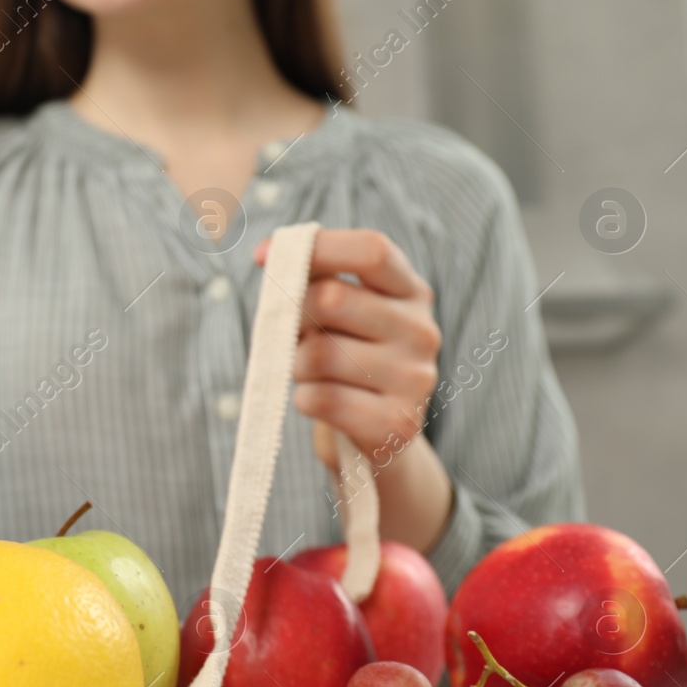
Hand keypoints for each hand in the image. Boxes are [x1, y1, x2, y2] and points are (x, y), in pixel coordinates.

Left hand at [256, 228, 452, 550]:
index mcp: (410, 291)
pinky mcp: (398, 423)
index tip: (264, 256)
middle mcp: (422, 330)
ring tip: (312, 374)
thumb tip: (266, 255)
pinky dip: (304, 400)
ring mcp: (416, 378)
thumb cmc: (345, 363)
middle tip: (295, 338)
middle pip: (331, 299)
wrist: (376, 439)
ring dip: (296, 365)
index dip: (317, 247)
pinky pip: (321, 398)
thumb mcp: (336, 315)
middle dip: (293, 318)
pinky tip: (320, 402)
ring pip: (319, 353)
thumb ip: (310, 279)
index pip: (371, 249)